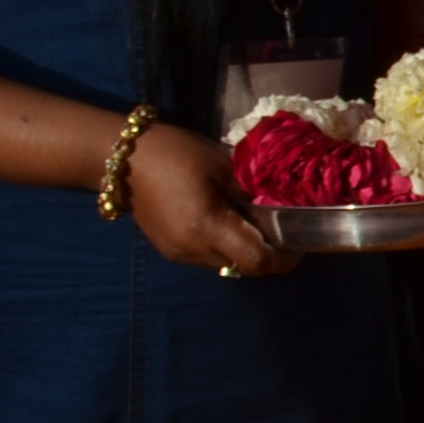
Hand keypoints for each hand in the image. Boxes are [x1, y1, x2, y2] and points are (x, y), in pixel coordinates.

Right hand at [127, 119, 289, 277]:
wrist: (123, 158)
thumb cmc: (175, 153)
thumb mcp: (224, 166)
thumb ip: (254, 192)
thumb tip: (283, 207)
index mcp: (207, 228)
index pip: (258, 261)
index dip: (285, 257)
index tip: (300, 242)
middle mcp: (192, 250)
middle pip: (246, 268)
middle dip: (270, 256)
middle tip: (284, 232)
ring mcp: (179, 254)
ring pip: (228, 265)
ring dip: (247, 252)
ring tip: (256, 225)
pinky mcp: (170, 251)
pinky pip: (209, 258)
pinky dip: (226, 247)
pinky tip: (229, 223)